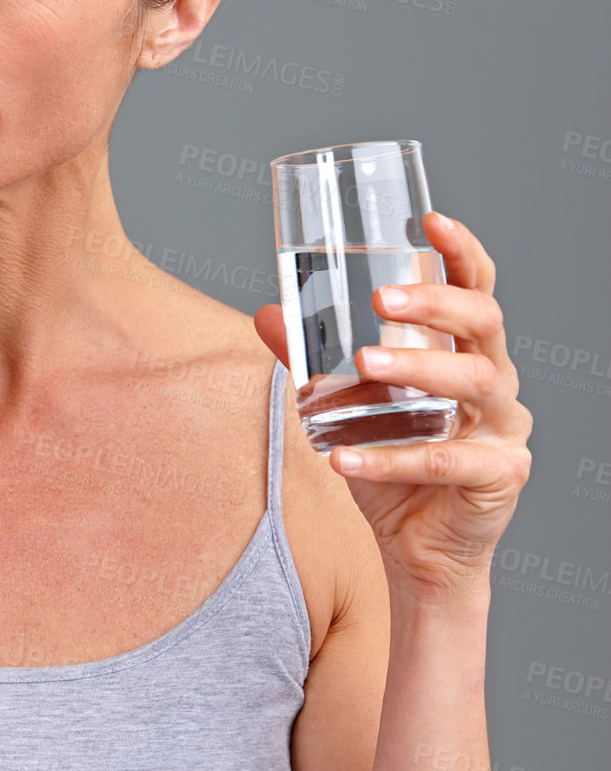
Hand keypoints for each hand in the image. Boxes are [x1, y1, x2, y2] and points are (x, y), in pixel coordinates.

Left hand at [254, 211, 534, 602]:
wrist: (417, 551)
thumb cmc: (391, 467)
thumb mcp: (346, 409)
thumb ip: (312, 363)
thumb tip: (265, 313)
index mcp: (467, 354)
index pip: (476, 288)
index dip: (461, 250)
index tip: (429, 219)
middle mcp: (497, 383)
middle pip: (484, 324)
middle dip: (435, 304)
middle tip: (379, 302)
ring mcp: (504, 431)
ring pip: (476, 383)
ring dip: (419, 369)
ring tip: (364, 364)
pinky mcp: (498, 478)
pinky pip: (445, 461)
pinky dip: (391, 458)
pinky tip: (345, 459)